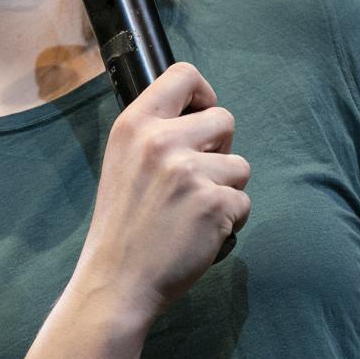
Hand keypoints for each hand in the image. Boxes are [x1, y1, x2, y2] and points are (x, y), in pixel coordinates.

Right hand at [74, 61, 250, 327]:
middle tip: (195, 180)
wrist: (116, 282)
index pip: (183, 75)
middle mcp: (161, 141)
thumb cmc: (123, 226)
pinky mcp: (214, 204)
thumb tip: (201, 115)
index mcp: (134, 125)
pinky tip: (200, 234)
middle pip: (224, 119)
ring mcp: (189, 172)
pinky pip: (243, 202)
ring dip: (226, 190)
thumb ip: (156, 134)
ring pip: (240, 165)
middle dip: (220, 150)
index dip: (203, 93)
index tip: (202, 115)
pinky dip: (229, 221)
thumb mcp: (123, 162)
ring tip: (192, 214)